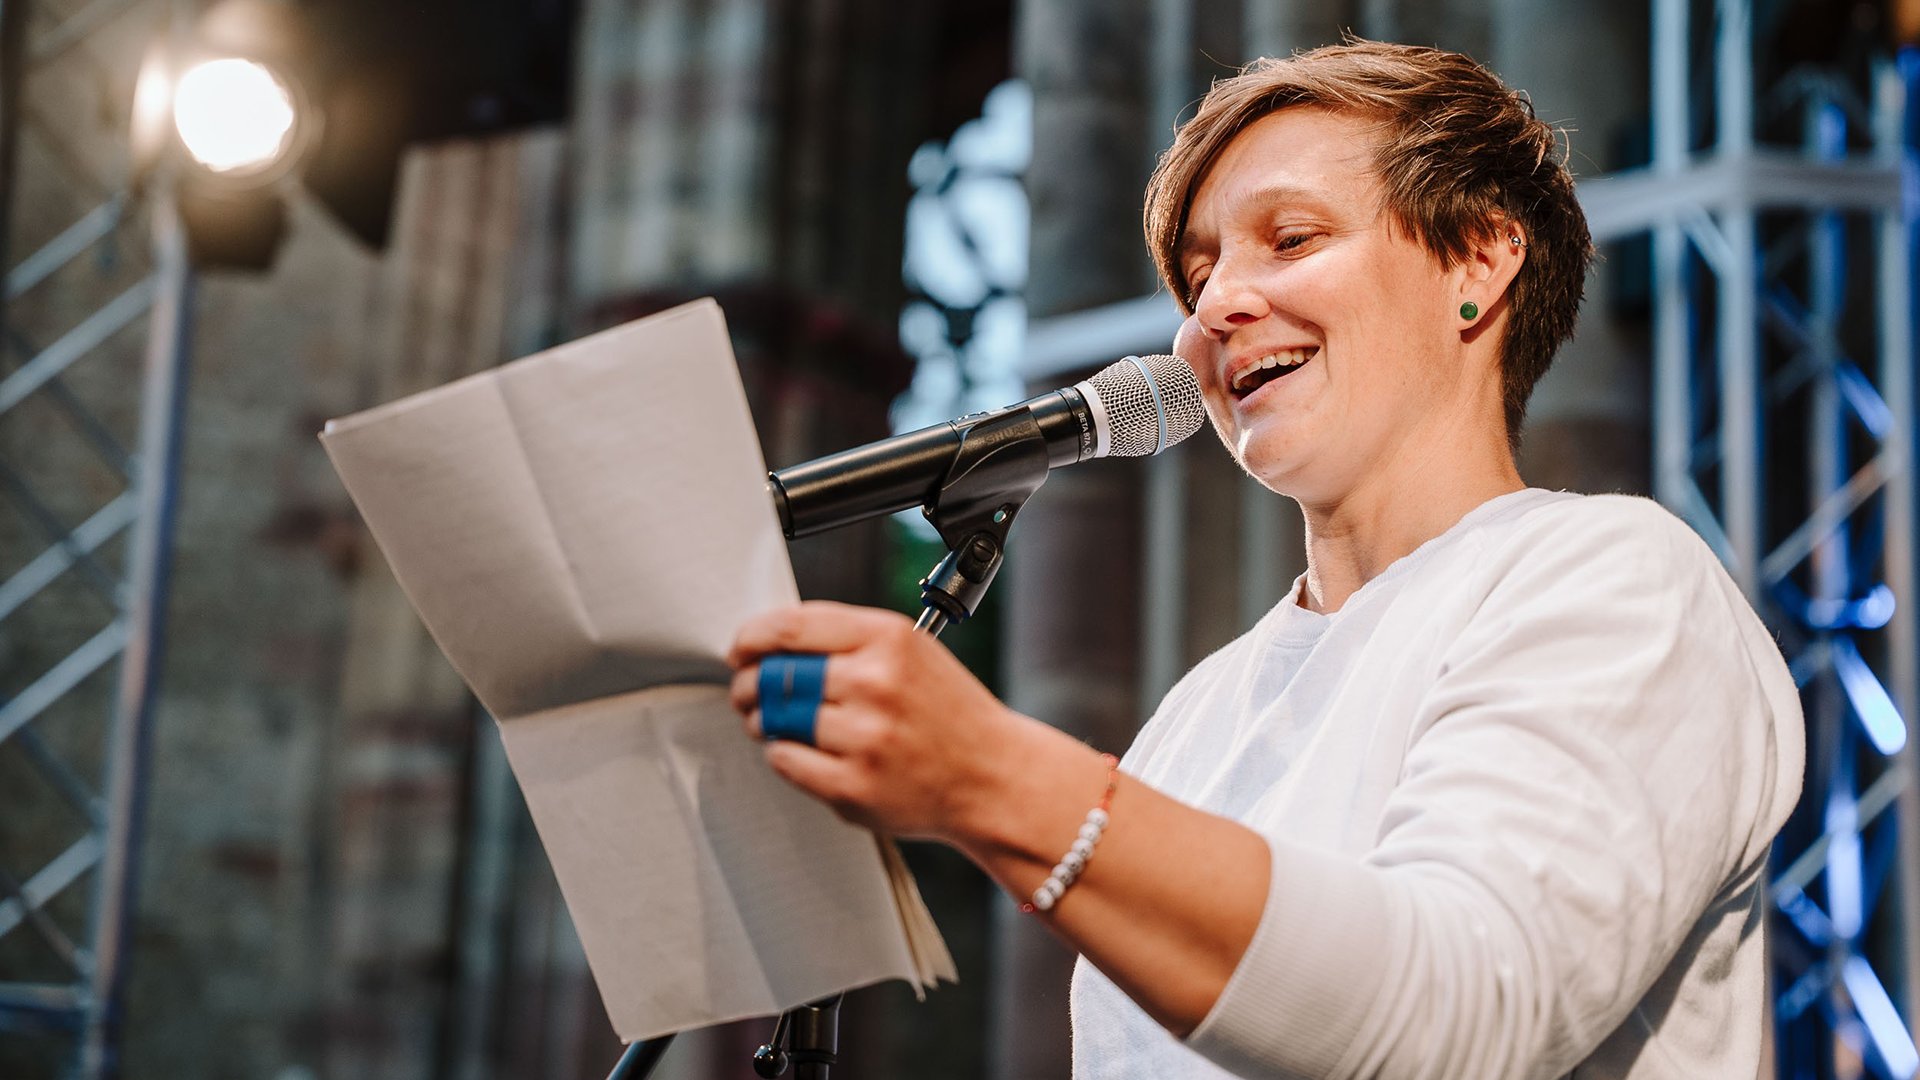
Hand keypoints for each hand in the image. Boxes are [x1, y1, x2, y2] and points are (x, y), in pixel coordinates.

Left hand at [727, 600, 1033, 841]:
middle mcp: (876, 683)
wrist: (993, 776)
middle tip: (748, 692)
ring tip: (778, 723)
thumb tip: (769, 641)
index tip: (741, 649)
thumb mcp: (911, 651)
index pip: (789, 626)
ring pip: (774, 719)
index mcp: (887, 638)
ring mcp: (865, 738)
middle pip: (773, 674)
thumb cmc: (947, 713)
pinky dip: (784, 755)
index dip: (750, 637)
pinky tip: (806, 752)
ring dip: (763, 721)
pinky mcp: (854, 787)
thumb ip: (847, 639)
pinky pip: (786, 761)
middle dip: (748, 683)